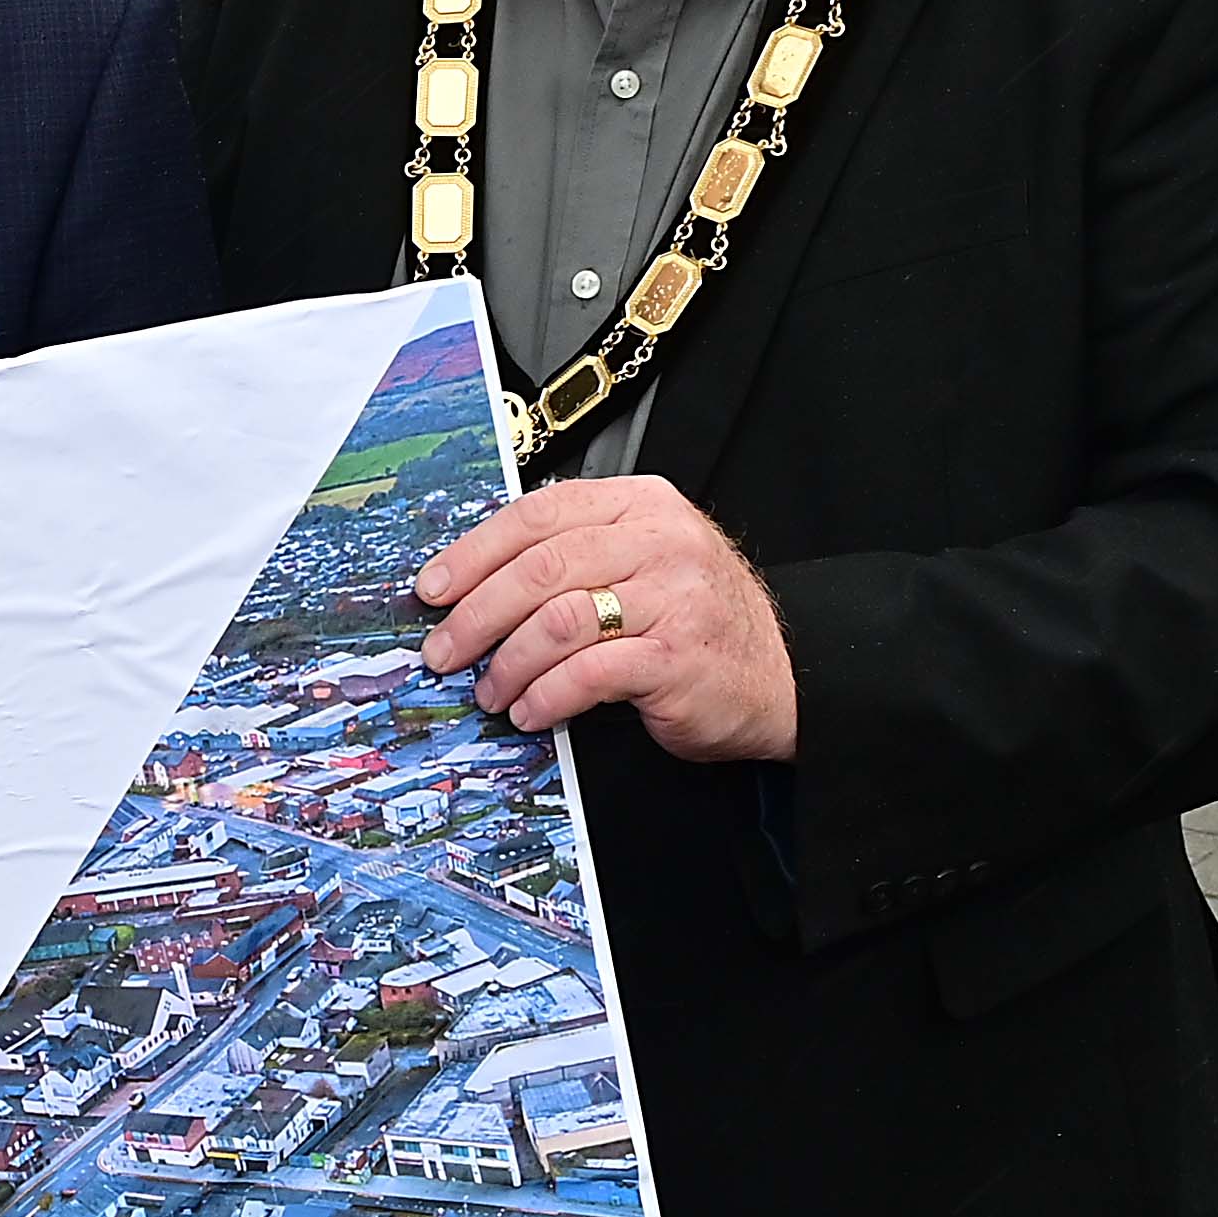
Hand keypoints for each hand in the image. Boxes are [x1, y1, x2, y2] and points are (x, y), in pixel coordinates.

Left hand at [418, 475, 798, 762]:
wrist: (783, 678)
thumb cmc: (699, 624)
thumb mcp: (646, 563)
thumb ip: (579, 556)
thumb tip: (475, 586)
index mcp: (643, 506)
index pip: (539, 515)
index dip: (474, 552)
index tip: (433, 588)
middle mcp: (660, 542)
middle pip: (540, 567)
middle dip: (476, 615)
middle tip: (444, 651)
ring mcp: (673, 598)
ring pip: (557, 620)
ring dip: (508, 663)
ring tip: (490, 691)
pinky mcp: (676, 657)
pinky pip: (588, 673)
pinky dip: (546, 696)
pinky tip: (530, 710)